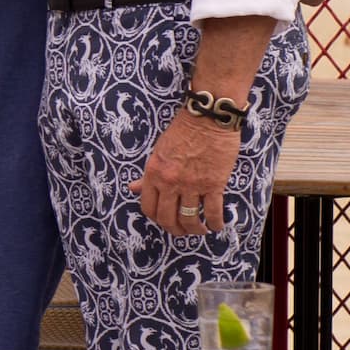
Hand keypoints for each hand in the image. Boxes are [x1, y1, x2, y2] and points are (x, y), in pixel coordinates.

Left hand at [128, 113, 241, 236]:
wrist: (207, 118)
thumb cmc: (182, 131)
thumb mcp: (157, 152)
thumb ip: (147, 175)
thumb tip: (132, 188)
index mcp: (153, 174)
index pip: (148, 207)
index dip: (156, 219)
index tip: (164, 221)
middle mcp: (170, 183)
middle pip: (167, 218)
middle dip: (174, 230)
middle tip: (182, 231)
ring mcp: (192, 185)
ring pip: (189, 219)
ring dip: (195, 230)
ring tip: (200, 231)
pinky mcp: (214, 184)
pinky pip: (213, 211)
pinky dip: (215, 223)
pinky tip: (217, 226)